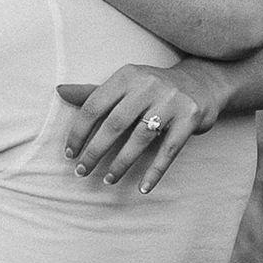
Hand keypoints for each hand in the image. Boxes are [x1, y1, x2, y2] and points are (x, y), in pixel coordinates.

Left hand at [57, 61, 233, 194]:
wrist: (202, 82)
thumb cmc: (152, 88)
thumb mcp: (125, 83)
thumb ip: (93, 92)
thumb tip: (59, 91)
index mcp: (127, 76)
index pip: (94, 106)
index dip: (78, 132)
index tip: (70, 153)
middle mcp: (148, 85)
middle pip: (115, 124)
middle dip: (95, 151)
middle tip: (82, 171)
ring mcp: (171, 101)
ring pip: (140, 139)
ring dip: (121, 163)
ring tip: (108, 179)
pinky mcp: (190, 118)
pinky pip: (169, 150)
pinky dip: (155, 171)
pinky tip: (143, 187)